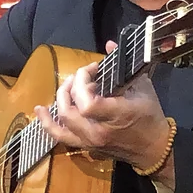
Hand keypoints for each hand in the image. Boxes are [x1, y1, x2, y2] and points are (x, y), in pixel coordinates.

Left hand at [34, 41, 170, 169]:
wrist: (152, 149)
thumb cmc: (151, 116)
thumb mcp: (143, 87)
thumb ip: (124, 65)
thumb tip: (109, 44)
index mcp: (115, 116)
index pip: (87, 102)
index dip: (82, 83)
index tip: (93, 69)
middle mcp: (98, 131)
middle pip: (69, 110)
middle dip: (70, 87)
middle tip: (81, 76)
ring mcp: (89, 141)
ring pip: (61, 123)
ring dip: (59, 100)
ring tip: (64, 86)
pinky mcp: (85, 146)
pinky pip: (60, 137)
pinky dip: (47, 124)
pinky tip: (39, 111)